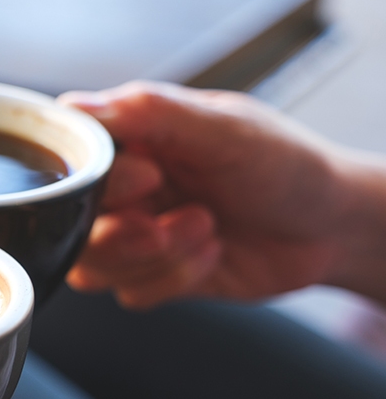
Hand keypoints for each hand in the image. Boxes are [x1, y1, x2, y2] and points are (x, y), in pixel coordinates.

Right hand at [59, 81, 385, 307]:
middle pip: (69, 221)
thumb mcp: (224, 129)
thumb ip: (150, 113)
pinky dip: (174, 280)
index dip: (93, 178)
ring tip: (205, 228)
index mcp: (130, 140)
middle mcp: (123, 189)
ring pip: (91, 265)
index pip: (68, 157)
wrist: (331, 229)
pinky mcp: (152, 277)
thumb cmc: (286, 166)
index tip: (147, 176)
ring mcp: (134, 235)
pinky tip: (213, 254)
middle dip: (121, 228)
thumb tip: (75, 105)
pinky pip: (129, 294)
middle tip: (172, 212)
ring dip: (151, 256)